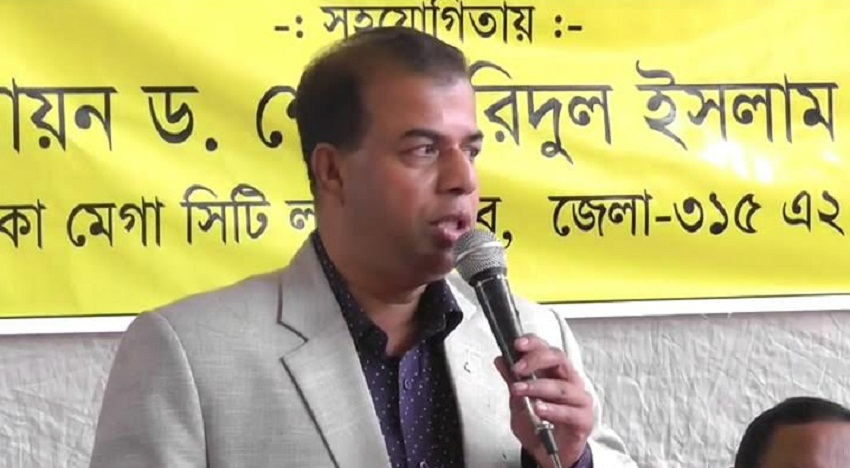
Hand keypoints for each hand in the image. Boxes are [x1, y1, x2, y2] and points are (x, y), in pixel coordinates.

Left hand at [494, 334, 593, 467]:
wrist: (551, 452)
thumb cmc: (539, 423)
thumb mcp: (518, 400)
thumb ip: (512, 380)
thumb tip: (501, 360)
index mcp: (554, 372)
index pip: (546, 349)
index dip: (533, 343)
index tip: (517, 345)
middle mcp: (569, 380)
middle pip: (558, 359)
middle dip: (536, 360)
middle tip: (518, 369)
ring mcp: (578, 399)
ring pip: (562, 386)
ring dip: (538, 387)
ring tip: (521, 391)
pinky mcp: (584, 419)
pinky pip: (570, 411)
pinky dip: (553, 409)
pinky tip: (539, 409)